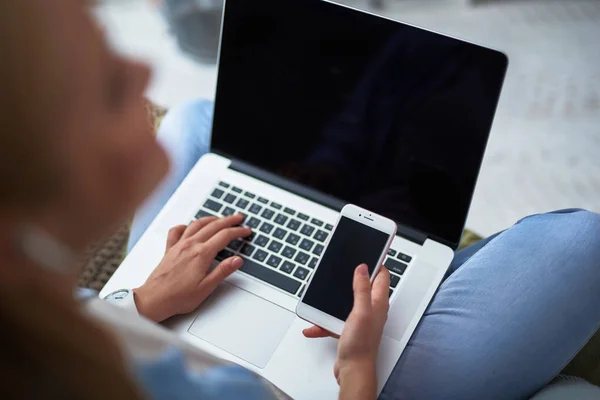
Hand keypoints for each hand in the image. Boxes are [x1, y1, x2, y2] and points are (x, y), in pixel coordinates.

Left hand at [134, 213, 250, 321]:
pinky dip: (186, 225)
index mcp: (201, 254)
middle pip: (213, 226)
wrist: (154, 299)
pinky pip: (177, 230)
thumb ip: (222, 271)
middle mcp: (190, 246)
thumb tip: (237, 260)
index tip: (246, 231)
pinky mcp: (170, 249)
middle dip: (228, 220)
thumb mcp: (206, 287)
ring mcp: (179, 245)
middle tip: (238, 218)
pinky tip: (189, 226)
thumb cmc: (178, 297)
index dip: (238, 231)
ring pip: (197, 224)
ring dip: (211, 219)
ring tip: (220, 218)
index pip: (224, 236)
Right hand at [303, 265, 389, 389]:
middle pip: (363, 287)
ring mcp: (359, 320)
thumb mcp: (361, 311)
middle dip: (351, 278)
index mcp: (378, 302)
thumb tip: (363, 267)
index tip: (368, 252)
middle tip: (342, 268)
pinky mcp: (348, 330)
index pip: (382, 276)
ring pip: (345, 303)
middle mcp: (371, 309)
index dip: (376, 263)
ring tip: (322, 296)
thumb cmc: (361, 345)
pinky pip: (334, 321)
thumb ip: (362, 288)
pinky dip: (323, 321)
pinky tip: (314, 323)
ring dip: (333, 300)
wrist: (353, 371)